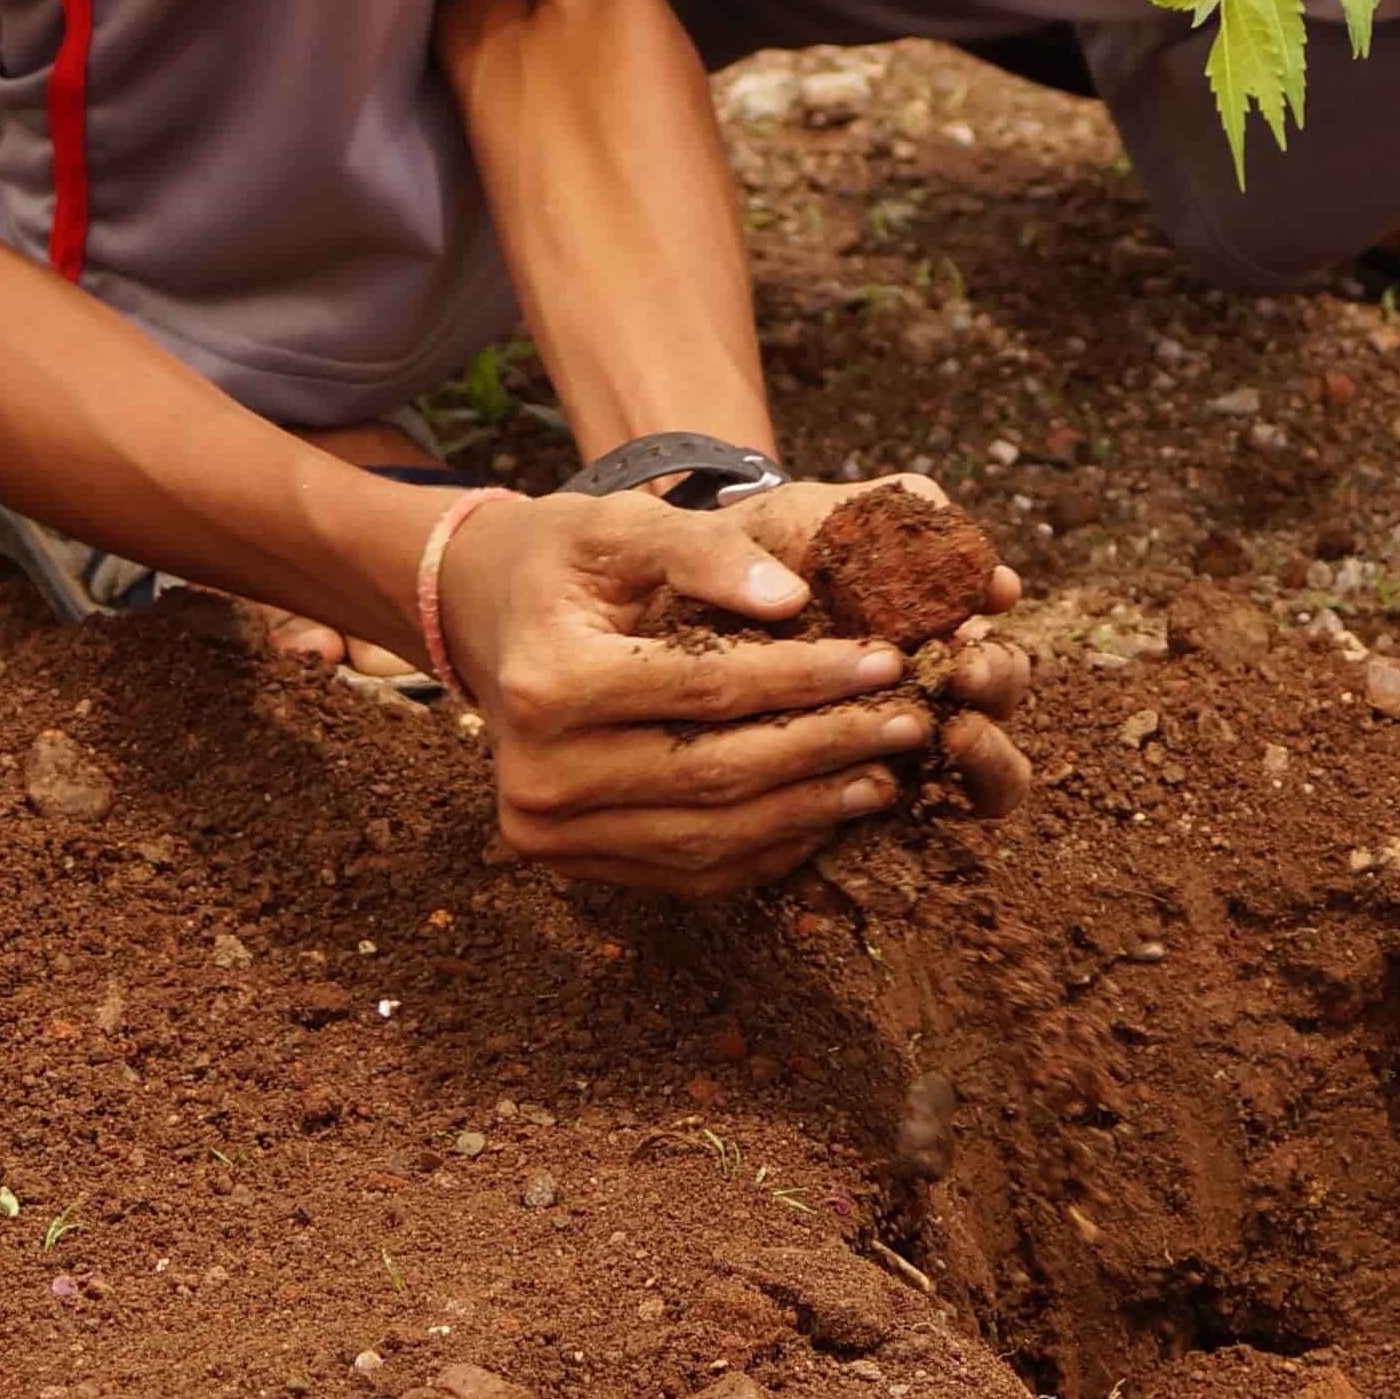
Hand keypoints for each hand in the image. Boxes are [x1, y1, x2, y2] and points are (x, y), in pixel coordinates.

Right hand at [434, 484, 1031, 897]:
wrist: (488, 616)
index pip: (706, 688)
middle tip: (911, 720)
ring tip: (888, 771)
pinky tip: (830, 812)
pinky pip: (689, 873)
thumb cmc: (567, 560)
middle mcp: (537, 773)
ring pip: (708, 838)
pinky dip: (768, 849)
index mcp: (547, 683)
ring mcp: (548, 833)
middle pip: (714, 772)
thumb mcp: (624, 525)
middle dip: (826, 746)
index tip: (888, 658)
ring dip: (810, 809)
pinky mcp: (569, 865)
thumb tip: (793, 599)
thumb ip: (706, 550)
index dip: (808, 676)